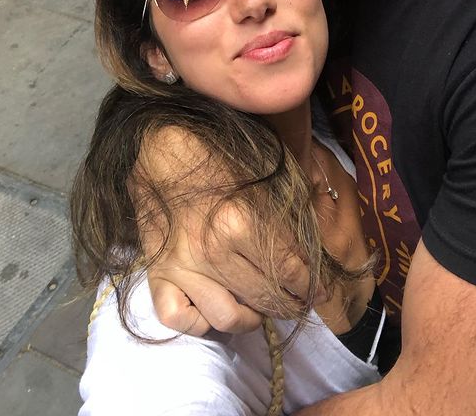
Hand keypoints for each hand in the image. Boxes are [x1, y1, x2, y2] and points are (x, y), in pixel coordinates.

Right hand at [132, 125, 324, 334]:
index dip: (309, 284)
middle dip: (288, 304)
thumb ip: (283, 217)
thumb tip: (307, 253)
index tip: (316, 290)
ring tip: (258, 309)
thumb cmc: (215, 161)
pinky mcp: (158, 274)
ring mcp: (184, 267)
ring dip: (251, 318)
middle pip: (266, 296)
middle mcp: (214, 250)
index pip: (291, 269)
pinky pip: (179, 319)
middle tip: (294, 302)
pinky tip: (212, 309)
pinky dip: (199, 322)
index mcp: (242, 221)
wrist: (162, 152)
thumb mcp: (259, 181)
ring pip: (228, 317)